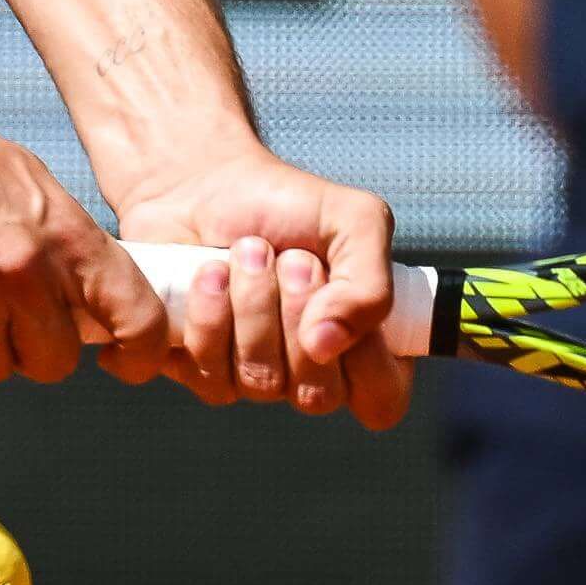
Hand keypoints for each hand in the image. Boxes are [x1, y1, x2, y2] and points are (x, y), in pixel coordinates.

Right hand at [0, 84, 173, 387]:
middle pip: (56, 362)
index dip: (139, 350)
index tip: (119, 356)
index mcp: (65, 232)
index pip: (136, 313)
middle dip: (33, 349)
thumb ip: (68, 244)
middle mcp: (23, 268)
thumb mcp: (32, 183)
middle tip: (8, 316)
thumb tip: (94, 302)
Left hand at [112, 140, 410, 429]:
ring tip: (246, 250)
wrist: (205, 186)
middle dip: (298, 311)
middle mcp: (312, 374)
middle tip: (290, 257)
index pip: (382, 399)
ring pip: (262, 382)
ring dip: (253, 303)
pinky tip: (209, 273)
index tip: (337, 290)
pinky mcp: (204, 373)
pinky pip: (211, 375)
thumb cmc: (289, 205)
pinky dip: (210, 313)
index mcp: (362, 346)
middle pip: (317, 395)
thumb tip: (326, 345)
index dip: (364, 357)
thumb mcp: (355, 221)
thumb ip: (369, 284)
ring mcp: (258, 379)